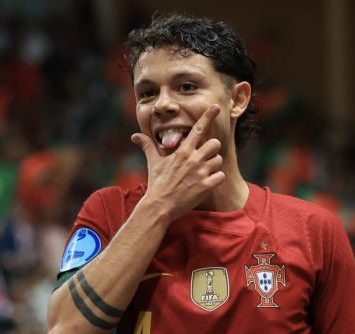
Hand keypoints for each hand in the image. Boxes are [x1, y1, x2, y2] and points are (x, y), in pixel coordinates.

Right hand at [131, 104, 224, 221]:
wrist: (159, 206)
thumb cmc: (156, 183)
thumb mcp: (152, 163)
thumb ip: (147, 146)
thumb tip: (134, 136)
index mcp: (182, 151)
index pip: (198, 129)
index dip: (208, 116)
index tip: (216, 106)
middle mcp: (193, 159)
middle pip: (215, 144)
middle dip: (211, 150)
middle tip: (203, 158)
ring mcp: (200, 173)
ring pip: (219, 160)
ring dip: (213, 166)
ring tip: (202, 173)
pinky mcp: (206, 186)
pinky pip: (221, 176)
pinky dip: (216, 179)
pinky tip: (206, 183)